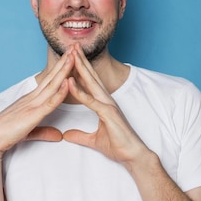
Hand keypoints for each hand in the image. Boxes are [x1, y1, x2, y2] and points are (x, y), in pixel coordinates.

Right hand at [0, 50, 74, 158]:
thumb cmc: (5, 134)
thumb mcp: (29, 131)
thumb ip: (45, 132)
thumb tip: (59, 136)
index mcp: (31, 100)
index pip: (49, 81)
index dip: (60, 68)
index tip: (69, 57)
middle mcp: (32, 98)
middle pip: (52, 77)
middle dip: (64, 62)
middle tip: (74, 47)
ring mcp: (32, 105)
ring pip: (52, 85)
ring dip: (64, 70)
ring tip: (73, 56)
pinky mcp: (33, 115)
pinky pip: (49, 102)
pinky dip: (60, 92)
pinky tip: (67, 82)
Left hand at [63, 45, 150, 168]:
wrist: (132, 156)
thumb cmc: (118, 146)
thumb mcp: (93, 140)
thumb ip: (80, 135)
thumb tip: (67, 135)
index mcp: (103, 103)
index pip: (90, 81)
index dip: (81, 68)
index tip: (71, 56)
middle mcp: (106, 100)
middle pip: (91, 76)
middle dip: (81, 60)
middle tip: (72, 45)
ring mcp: (108, 105)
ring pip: (91, 83)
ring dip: (80, 68)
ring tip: (71, 55)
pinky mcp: (108, 114)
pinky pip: (91, 100)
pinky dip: (79, 91)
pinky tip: (70, 82)